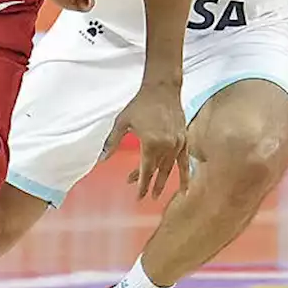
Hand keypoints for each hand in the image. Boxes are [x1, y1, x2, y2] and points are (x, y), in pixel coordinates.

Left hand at [100, 81, 188, 199]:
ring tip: (158, 195)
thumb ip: (112, 142)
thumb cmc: (140, 104)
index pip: (145, 170)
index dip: (141, 184)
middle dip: (151, 185)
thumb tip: (102, 159)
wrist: (162, 89)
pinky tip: (185, 187)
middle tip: (145, 197)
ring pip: (170, 168)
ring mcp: (177, 143)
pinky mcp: (184, 139)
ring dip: (164, 181)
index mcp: (150, 143)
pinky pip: (185, 161)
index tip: (138, 197)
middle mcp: (166, 146)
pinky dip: (185, 174)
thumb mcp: (122, 122)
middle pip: (157, 171)